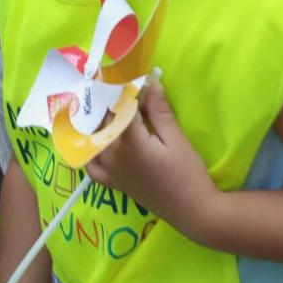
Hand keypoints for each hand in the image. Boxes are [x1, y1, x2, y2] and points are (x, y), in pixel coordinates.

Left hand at [85, 79, 214, 237]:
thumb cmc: (188, 173)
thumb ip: (159, 111)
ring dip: (99, 120)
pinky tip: (96, 140)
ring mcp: (110, 170)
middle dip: (111, 99)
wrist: (193, 211)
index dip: (122, 86)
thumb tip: (150, 81)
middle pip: (105, 119)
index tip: (123, 71)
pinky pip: (92, 165)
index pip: (120, 105)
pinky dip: (90, 151)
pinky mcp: (113, 182)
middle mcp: (113, 155)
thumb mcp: (176, 139)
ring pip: (95, 138)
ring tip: (108, 105)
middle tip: (115, 81)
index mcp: (129, 141)